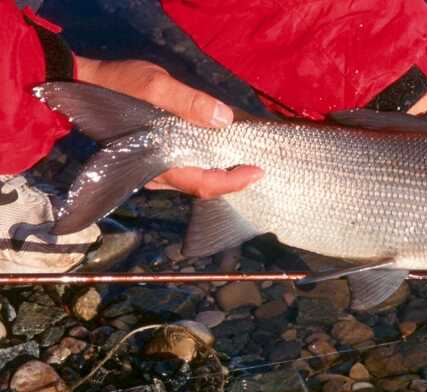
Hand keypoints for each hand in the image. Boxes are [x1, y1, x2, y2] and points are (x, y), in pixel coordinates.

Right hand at [74, 57, 262, 197]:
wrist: (85, 85)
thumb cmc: (120, 85)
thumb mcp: (155, 86)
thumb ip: (188, 103)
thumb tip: (224, 119)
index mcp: (160, 161)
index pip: (204, 183)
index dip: (234, 181)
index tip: (258, 171)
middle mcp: (159, 173)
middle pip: (203, 186)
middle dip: (232, 180)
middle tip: (258, 167)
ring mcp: (156, 169)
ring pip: (196, 180)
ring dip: (221, 174)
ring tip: (245, 161)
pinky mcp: (157, 159)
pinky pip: (188, 170)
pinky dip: (208, 165)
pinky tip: (223, 154)